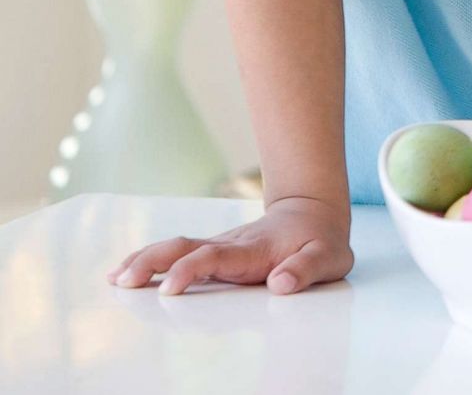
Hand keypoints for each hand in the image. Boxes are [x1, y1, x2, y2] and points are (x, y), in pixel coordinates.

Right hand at [106, 195, 353, 295]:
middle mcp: (230, 244)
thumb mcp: (328, 258)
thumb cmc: (321, 241)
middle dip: (153, 262)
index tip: (168, 287)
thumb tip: (280, 285)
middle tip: (123, 280)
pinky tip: (125, 271)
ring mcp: (219, 245)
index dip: (191, 270)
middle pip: (185, 248)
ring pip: (176, 247)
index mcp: (254, 249)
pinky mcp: (213, 250)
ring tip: (114, 277)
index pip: (217, 257)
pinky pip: (177, 253)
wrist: (313, 213)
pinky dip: (149, 260)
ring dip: (145, 259)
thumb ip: (306, 269)